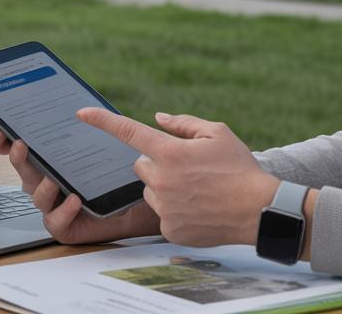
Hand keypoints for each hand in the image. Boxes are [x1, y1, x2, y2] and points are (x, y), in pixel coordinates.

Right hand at [0, 127, 160, 243]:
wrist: (135, 199)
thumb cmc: (113, 168)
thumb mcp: (98, 142)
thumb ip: (85, 125)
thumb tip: (79, 105)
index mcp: (46, 159)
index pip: (15, 148)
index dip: (2, 139)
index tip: (2, 129)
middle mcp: (44, 181)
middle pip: (22, 169)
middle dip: (18, 157)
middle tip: (22, 144)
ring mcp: (52, 204)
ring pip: (36, 196)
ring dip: (43, 186)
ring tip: (54, 179)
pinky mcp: (63, 225)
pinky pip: (55, 221)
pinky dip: (63, 211)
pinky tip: (75, 200)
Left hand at [77, 109, 279, 247]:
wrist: (259, 211)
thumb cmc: (239, 168)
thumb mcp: (217, 134)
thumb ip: (184, 123)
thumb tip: (158, 117)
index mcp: (170, 152)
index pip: (128, 131)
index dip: (102, 121)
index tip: (81, 113)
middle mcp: (160, 180)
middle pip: (141, 165)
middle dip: (158, 163)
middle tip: (187, 168)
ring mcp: (162, 207)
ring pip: (151, 190)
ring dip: (165, 187)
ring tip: (198, 190)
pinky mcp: (168, 228)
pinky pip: (162, 213)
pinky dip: (175, 209)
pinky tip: (199, 208)